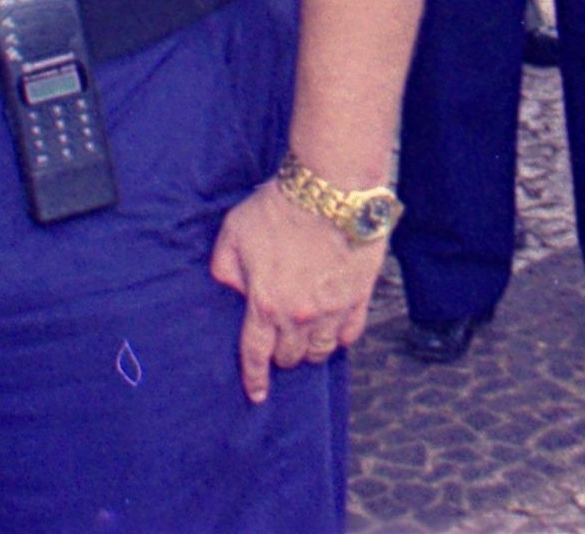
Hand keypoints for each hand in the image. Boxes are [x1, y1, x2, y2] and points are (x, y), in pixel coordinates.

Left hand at [209, 178, 387, 404]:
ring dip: (310, 351)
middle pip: (290, 356)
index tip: (257, 395)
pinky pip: (351, 334)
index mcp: (264, 303)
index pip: (256, 355)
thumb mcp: (233, 233)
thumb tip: (231, 291)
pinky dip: (340, 338)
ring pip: (321, 352)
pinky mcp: (359, 297)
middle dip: (282, 354)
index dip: (254, 379)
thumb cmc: (278, 207)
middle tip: (279, 345)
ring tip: (306, 342)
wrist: (329, 189)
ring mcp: (332, 309)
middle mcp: (299, 315)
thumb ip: (225, 269)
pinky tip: (334, 332)